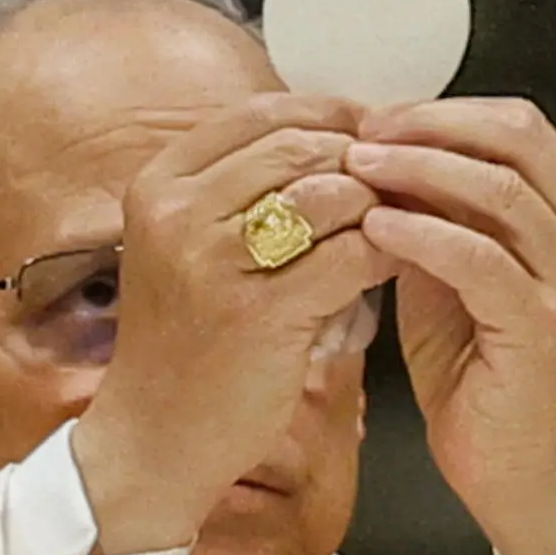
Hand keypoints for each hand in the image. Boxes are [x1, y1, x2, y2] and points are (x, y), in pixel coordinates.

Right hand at [72, 95, 396, 554]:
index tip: (372, 131)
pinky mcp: (260, 312)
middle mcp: (178, 212)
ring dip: (378, 206)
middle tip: (402, 181)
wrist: (153, 441)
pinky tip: (395, 266)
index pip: (261, 113)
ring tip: (399, 225)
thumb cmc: (184, 346)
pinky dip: (386, 254)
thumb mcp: (185, 247)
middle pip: (300, 144)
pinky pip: (352, 255)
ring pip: (331, 193)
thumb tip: (331, 136)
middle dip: (362, 159)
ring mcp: (214, 260)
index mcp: (159, 184)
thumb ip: (239, 190)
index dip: (328, 114)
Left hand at [348, 98, 555, 554]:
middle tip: (364, 133)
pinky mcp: (540, 324)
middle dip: (431, 126)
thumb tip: (375, 153)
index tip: (375, 116)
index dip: (443, 110)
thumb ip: (429, 211)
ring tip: (358, 169)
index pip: (514, 123)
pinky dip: (423, 234)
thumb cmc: (477, 366)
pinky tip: (376, 228)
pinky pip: (480, 260)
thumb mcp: (446, 268)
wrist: (511, 460)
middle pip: (514, 138)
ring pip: (500, 190)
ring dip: (420, 170)